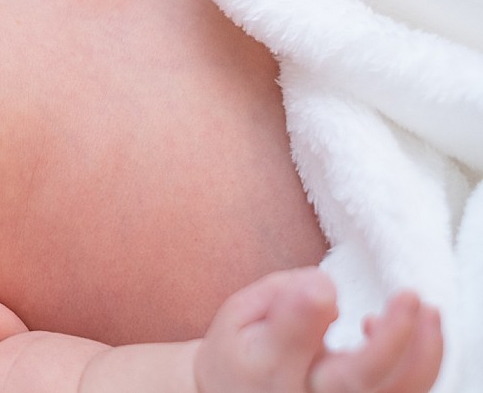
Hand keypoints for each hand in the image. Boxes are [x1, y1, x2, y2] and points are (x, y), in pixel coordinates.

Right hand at [194, 268, 441, 392]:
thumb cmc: (242, 354)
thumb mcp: (237, 315)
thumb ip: (277, 295)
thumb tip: (324, 287)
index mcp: (266, 364)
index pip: (292, 336)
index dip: (307, 306)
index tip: (322, 283)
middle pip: (358, 377)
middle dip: (393, 338)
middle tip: (409, 295)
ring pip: (394, 391)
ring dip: (424, 353)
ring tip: (429, 310)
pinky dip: (419, 368)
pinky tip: (408, 334)